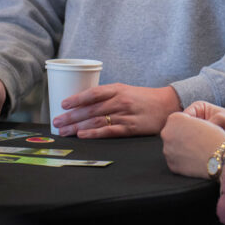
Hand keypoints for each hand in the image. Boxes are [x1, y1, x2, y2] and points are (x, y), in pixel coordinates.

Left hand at [51, 84, 181, 137]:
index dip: (77, 98)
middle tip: (56, 121)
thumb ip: (107, 96)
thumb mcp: (125, 90)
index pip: (93, 93)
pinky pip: (110, 131)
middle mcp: (120, 101)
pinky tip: (83, 135)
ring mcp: (126, 115)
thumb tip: (83, 103)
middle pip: (91, 109)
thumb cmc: (143, 98)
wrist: (167, 105)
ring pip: (97, 120)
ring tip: (64, 131)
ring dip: (77, 126)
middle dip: (71, 116)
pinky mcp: (131, 128)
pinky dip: (94, 133)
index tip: (63, 104)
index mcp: (117, 89)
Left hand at [161, 112, 224, 178]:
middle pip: (172, 134)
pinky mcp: (171, 165)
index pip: (176, 120)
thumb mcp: (199, 120)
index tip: (197, 129)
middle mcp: (166, 133)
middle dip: (181, 136)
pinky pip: (175, 160)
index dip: (188, 125)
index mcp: (173, 119)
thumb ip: (186, 122)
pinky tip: (194, 159)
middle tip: (196, 141)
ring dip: (181, 148)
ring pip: (172, 148)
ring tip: (196, 150)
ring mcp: (167, 150)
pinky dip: (183, 160)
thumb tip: (179, 130)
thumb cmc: (214, 136)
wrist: (220, 157)